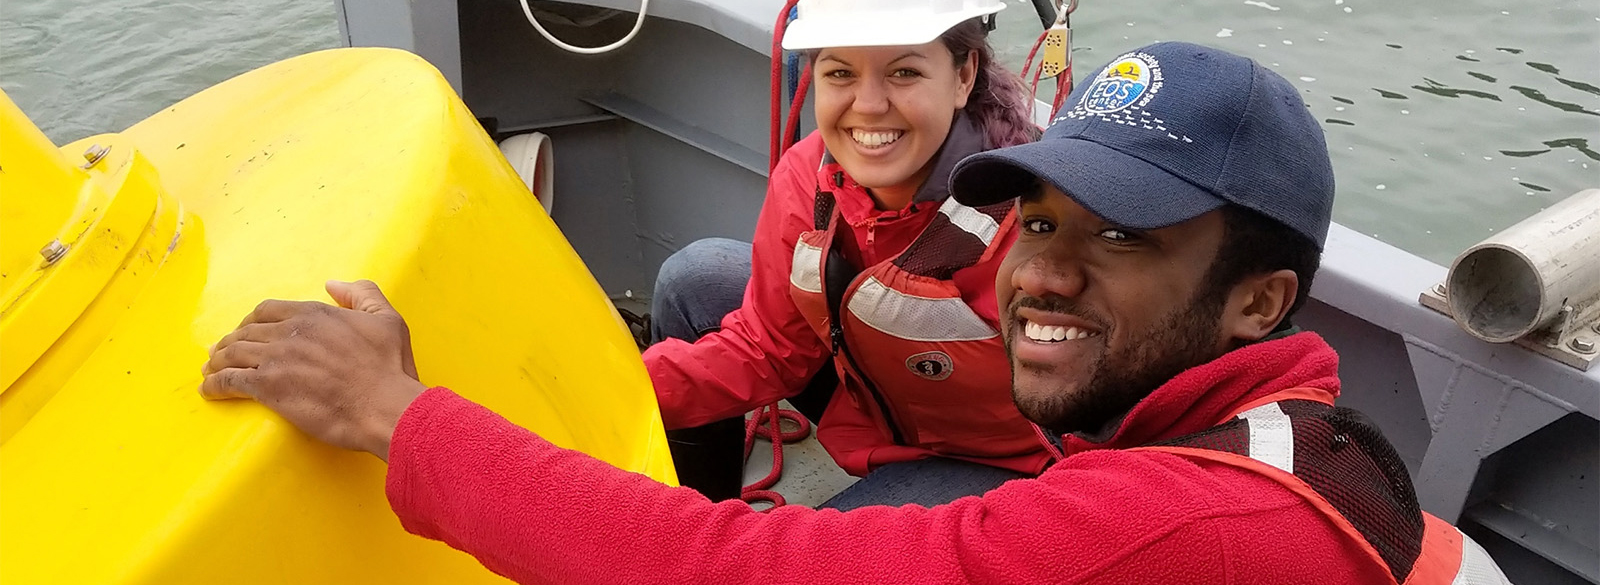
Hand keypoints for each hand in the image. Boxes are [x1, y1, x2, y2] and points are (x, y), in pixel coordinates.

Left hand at [200, 280, 428, 460]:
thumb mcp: (387, 319)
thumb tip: (333, 283)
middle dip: (229, 341)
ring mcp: (276, 359)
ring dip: (217, 361)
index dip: (251, 321)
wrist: (386, 406)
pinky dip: (215, 384)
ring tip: (210, 370)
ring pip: (232, 353)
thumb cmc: (390, 367)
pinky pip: (230, 381)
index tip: (246, 331)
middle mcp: (290, 332)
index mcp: (314, 314)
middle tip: (221, 352)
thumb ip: (362, 294)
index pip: (267, 310)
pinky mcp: (268, 388)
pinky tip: (208, 390)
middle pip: (245, 332)